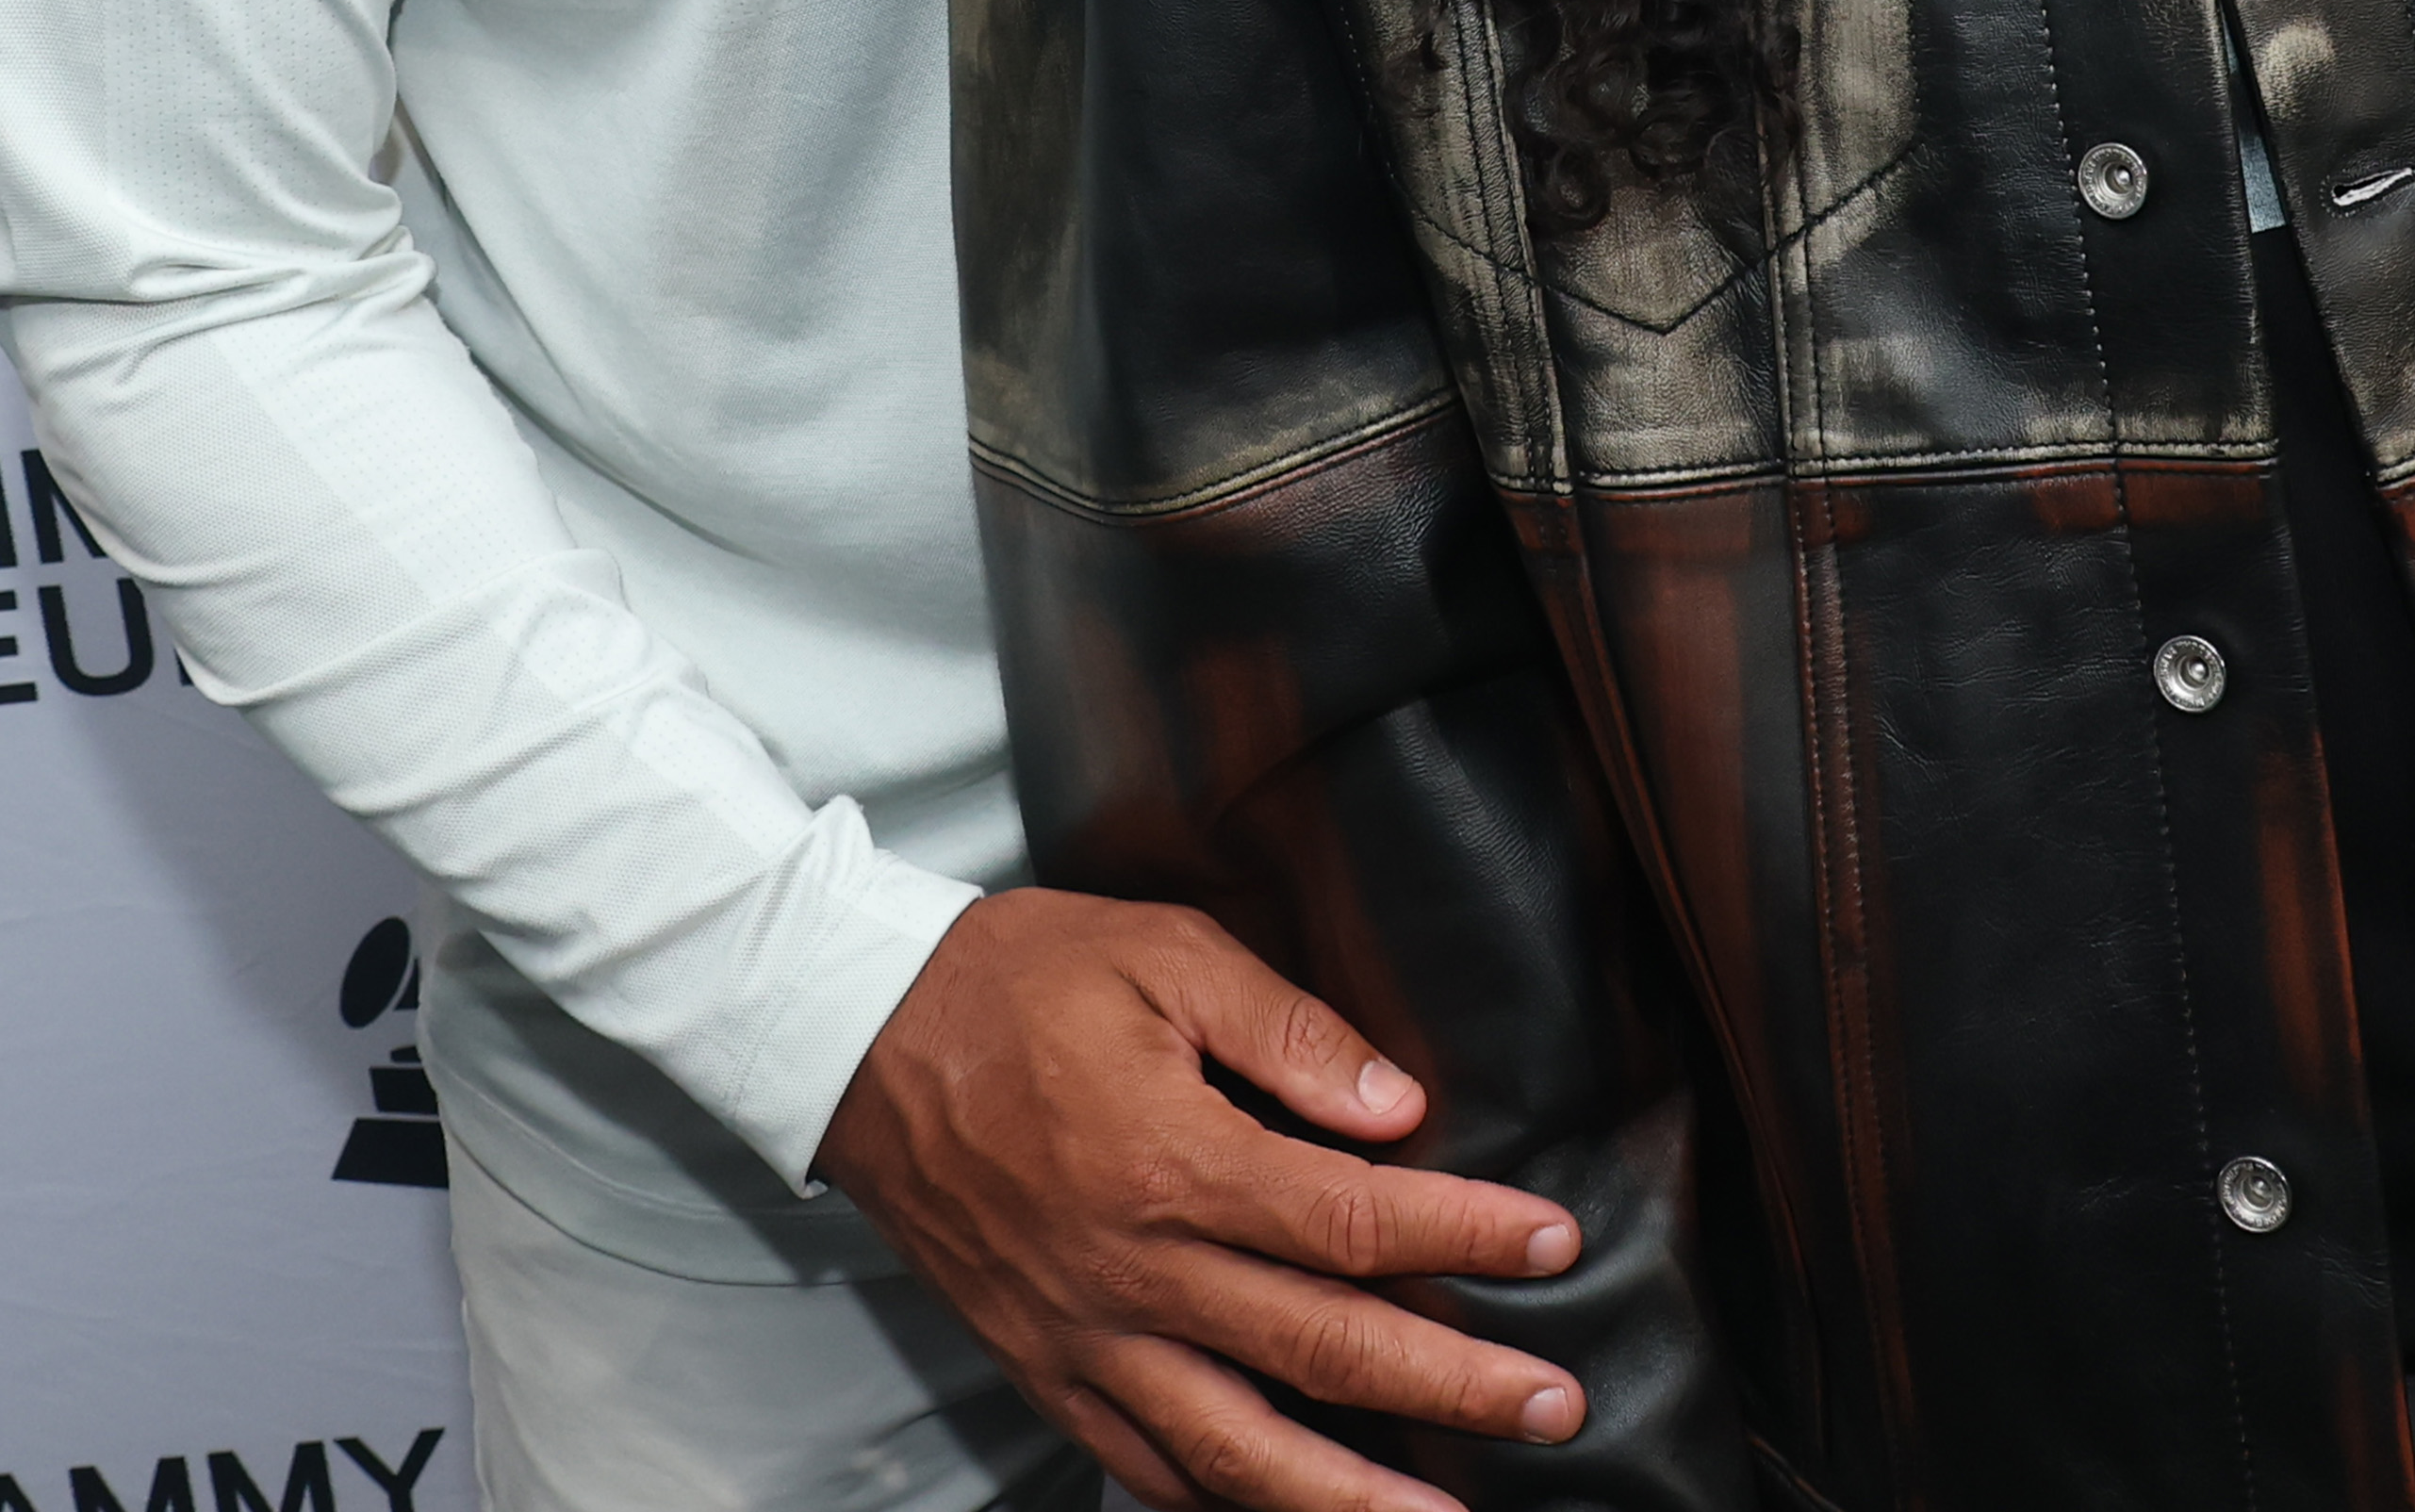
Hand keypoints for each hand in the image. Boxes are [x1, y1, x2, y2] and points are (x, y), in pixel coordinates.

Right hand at [815, 889, 1586, 1511]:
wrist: (858, 1038)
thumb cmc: (1015, 982)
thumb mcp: (1163, 957)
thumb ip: (1290, 1034)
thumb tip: (1398, 1107)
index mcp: (1175, 1163)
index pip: (1355, 1221)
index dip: (1468, 1237)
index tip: (1555, 1245)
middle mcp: (1137, 1272)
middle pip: (1325, 1352)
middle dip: (1454, 1387)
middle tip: (1556, 1405)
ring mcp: (1087, 1338)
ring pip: (1239, 1451)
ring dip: (1352, 1498)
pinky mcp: (1047, 1369)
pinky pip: (1147, 1464)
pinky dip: (1225, 1504)